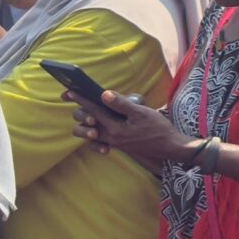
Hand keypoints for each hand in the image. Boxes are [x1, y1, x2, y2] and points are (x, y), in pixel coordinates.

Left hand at [69, 91, 192, 166]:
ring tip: (90, 115)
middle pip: (86, 125)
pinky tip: (97, 132)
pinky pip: (99, 144)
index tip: (69, 91)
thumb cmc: (157, 128)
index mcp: (114, 127)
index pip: (93, 110)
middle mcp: (110, 136)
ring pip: (90, 136)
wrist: (168, 147)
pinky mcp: (118, 146)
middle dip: (81, 113)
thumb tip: (104, 94)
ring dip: (86, 126)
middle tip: (81, 102)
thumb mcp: (141, 113)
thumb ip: (121, 104)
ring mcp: (113, 142)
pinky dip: (94, 139)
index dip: (81, 99)